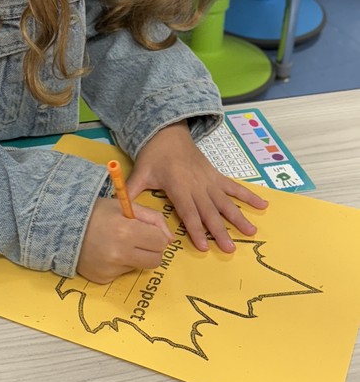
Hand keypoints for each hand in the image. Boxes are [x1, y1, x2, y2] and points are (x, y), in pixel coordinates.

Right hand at [77, 196, 173, 283]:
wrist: (63, 226)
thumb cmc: (96, 212)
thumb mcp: (125, 206)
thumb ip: (152, 218)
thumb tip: (170, 239)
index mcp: (126, 232)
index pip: (160, 242)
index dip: (156, 235)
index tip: (147, 231)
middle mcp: (119, 254)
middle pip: (155, 260)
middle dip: (151, 249)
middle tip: (138, 239)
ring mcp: (110, 270)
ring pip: (140, 267)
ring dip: (135, 257)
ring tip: (118, 244)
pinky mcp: (103, 279)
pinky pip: (122, 274)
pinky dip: (119, 264)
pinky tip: (106, 253)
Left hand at [126, 122, 267, 254]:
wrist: (167, 132)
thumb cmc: (153, 155)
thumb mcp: (140, 173)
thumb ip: (130, 192)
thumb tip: (119, 210)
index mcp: (178, 185)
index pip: (188, 211)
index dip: (195, 228)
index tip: (203, 246)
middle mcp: (197, 184)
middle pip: (209, 211)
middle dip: (220, 231)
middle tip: (230, 249)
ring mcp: (209, 180)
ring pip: (225, 201)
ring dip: (238, 217)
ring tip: (251, 232)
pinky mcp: (215, 175)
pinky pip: (233, 186)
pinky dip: (248, 195)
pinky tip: (262, 206)